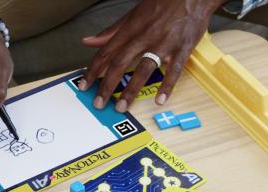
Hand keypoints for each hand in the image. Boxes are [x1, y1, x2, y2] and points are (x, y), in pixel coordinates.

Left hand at [79, 0, 224, 111]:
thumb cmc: (163, 3)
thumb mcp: (134, 14)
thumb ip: (112, 31)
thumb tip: (89, 42)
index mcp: (131, 28)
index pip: (106, 52)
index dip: (93, 70)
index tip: (84, 85)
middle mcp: (145, 36)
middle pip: (120, 63)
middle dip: (107, 85)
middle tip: (98, 103)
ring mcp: (164, 43)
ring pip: (144, 69)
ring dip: (131, 90)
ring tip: (122, 106)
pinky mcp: (183, 48)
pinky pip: (174, 70)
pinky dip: (168, 86)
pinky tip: (160, 100)